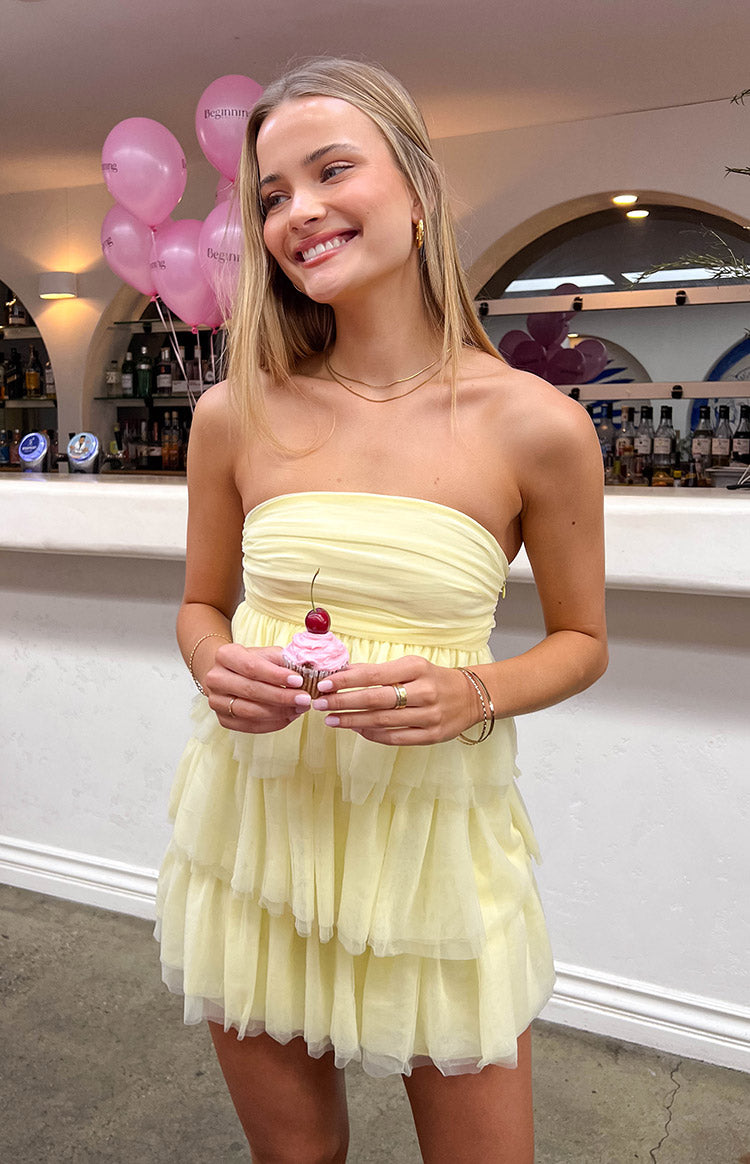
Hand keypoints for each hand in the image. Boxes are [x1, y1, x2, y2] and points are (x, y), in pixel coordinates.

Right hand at [203, 644, 311, 733]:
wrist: (229, 674)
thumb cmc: (252, 663)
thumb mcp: (267, 654)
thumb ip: (284, 660)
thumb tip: (306, 669)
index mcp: (225, 655)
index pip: (252, 667)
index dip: (276, 675)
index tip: (298, 680)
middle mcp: (215, 678)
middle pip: (251, 690)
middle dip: (282, 696)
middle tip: (304, 698)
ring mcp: (216, 701)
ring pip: (250, 712)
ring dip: (279, 712)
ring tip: (300, 708)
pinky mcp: (223, 719)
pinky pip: (250, 726)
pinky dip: (273, 723)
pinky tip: (289, 716)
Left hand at [311, 655, 480, 745]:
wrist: (471, 696)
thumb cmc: (432, 679)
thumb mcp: (410, 666)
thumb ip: (378, 671)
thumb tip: (342, 673)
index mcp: (416, 668)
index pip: (373, 674)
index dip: (346, 680)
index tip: (324, 684)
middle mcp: (424, 691)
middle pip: (375, 699)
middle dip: (343, 702)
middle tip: (319, 704)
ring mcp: (429, 715)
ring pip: (382, 721)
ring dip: (352, 721)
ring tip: (331, 720)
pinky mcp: (432, 735)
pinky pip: (395, 737)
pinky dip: (372, 734)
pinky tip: (356, 730)